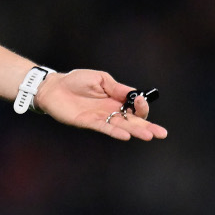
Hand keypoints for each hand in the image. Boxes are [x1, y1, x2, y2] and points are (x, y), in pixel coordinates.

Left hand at [34, 69, 167, 140]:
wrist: (53, 87)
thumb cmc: (75, 80)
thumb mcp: (99, 78)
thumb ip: (116, 87)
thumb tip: (134, 94)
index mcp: (115, 99)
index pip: (134, 106)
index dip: (141, 105)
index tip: (141, 101)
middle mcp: (111, 110)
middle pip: (132, 121)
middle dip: (147, 126)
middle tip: (161, 133)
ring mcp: (101, 117)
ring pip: (122, 126)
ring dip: (135, 131)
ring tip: (149, 136)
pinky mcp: (88, 122)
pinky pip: (105, 127)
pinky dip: (115, 131)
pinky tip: (126, 135)